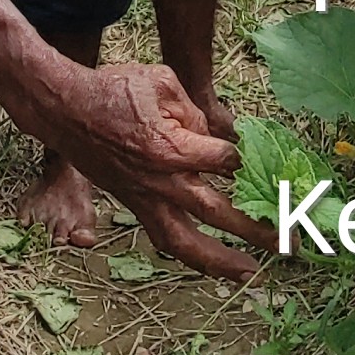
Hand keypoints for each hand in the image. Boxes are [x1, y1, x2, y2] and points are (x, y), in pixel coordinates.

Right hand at [36, 61, 260, 277]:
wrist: (65, 110)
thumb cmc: (112, 89)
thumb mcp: (160, 81)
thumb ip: (193, 111)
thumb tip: (209, 137)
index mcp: (171, 148)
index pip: (226, 163)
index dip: (251, 163)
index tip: (271, 166)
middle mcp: (161, 181)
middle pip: (217, 213)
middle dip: (256, 229)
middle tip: (289, 240)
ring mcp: (145, 199)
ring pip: (186, 242)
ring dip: (220, 261)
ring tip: (250, 273)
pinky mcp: (133, 205)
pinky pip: (164, 237)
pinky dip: (189, 253)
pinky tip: (211, 262)